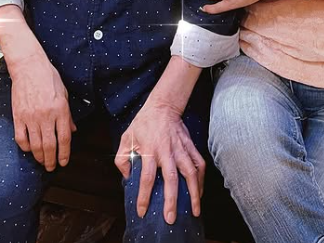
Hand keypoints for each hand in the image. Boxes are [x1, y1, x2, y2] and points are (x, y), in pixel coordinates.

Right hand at [9, 54, 76, 171]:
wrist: (28, 66)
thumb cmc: (48, 77)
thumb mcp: (64, 93)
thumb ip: (68, 114)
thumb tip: (72, 130)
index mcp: (60, 109)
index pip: (64, 138)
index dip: (64, 154)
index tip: (63, 162)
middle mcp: (46, 116)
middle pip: (50, 146)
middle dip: (51, 160)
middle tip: (52, 167)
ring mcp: (31, 117)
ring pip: (35, 145)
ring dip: (39, 157)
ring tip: (42, 162)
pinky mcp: (18, 116)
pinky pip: (21, 139)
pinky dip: (25, 148)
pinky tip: (29, 150)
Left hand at [115, 102, 204, 223]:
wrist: (163, 105)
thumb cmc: (143, 123)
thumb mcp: (126, 138)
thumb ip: (122, 158)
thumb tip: (127, 177)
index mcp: (149, 150)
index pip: (147, 177)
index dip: (144, 196)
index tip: (142, 211)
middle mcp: (166, 151)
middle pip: (171, 178)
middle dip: (172, 200)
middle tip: (171, 218)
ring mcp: (180, 148)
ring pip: (190, 172)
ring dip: (194, 192)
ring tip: (195, 210)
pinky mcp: (190, 145)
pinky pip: (199, 163)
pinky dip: (202, 178)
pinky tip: (200, 191)